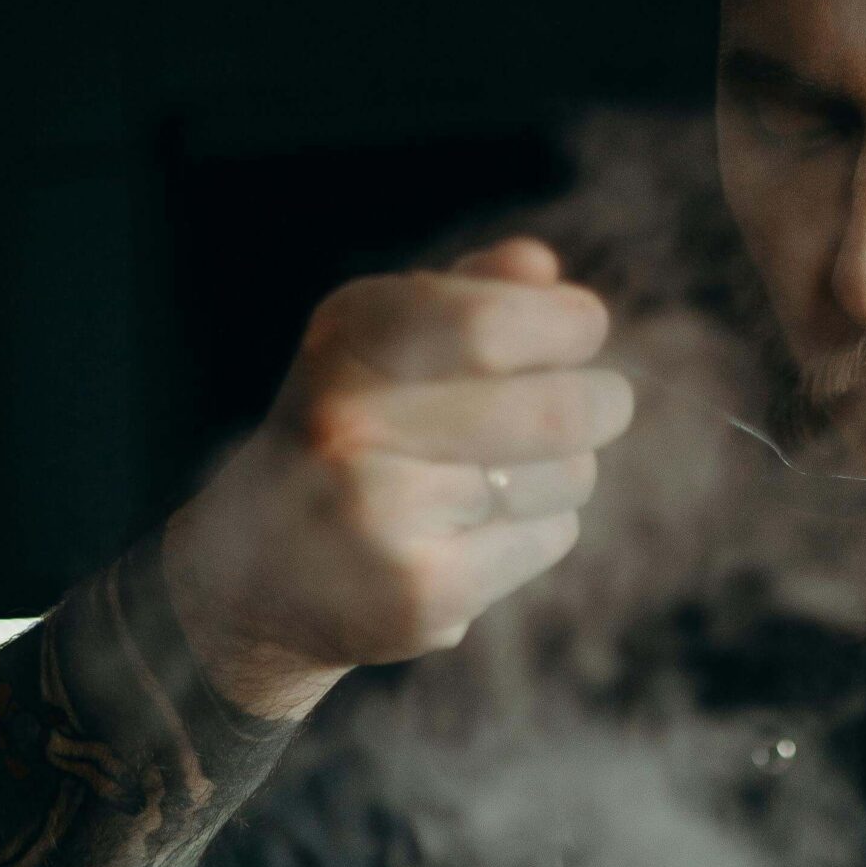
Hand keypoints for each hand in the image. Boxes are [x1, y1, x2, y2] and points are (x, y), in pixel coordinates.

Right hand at [161, 237, 631, 718]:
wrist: (259, 574)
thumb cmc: (348, 433)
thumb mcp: (380, 343)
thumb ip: (463, 294)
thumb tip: (542, 271)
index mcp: (345, 341)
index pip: (489, 324)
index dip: (565, 324)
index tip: (585, 328)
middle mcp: (353, 426)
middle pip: (554, 411)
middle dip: (601, 402)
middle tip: (606, 403)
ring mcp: (385, 518)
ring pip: (564, 476)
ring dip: (562, 472)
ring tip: (500, 478)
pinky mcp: (423, 595)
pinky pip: (548, 537)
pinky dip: (537, 530)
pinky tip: (477, 533)